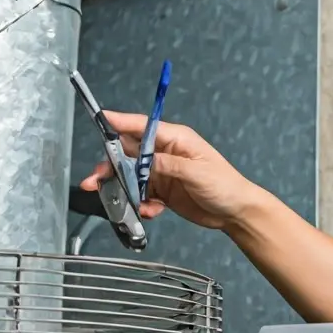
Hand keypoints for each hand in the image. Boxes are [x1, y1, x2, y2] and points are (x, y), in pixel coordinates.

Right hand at [78, 112, 265, 229]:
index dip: (119, 122)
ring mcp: (163, 173)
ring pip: (132, 177)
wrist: (236, 212)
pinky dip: (141, 204)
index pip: (141, 126)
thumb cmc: (225, 185)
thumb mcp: (196, 172)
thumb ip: (168, 166)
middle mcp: (166, 153)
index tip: (100, 120)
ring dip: (122, 189)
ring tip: (116, 201)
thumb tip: (144, 162)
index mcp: (175, 139)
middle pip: (129, 153)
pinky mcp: (164, 191)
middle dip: (110, 166)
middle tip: (96, 179)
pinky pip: (143, 195)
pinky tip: (149, 211)